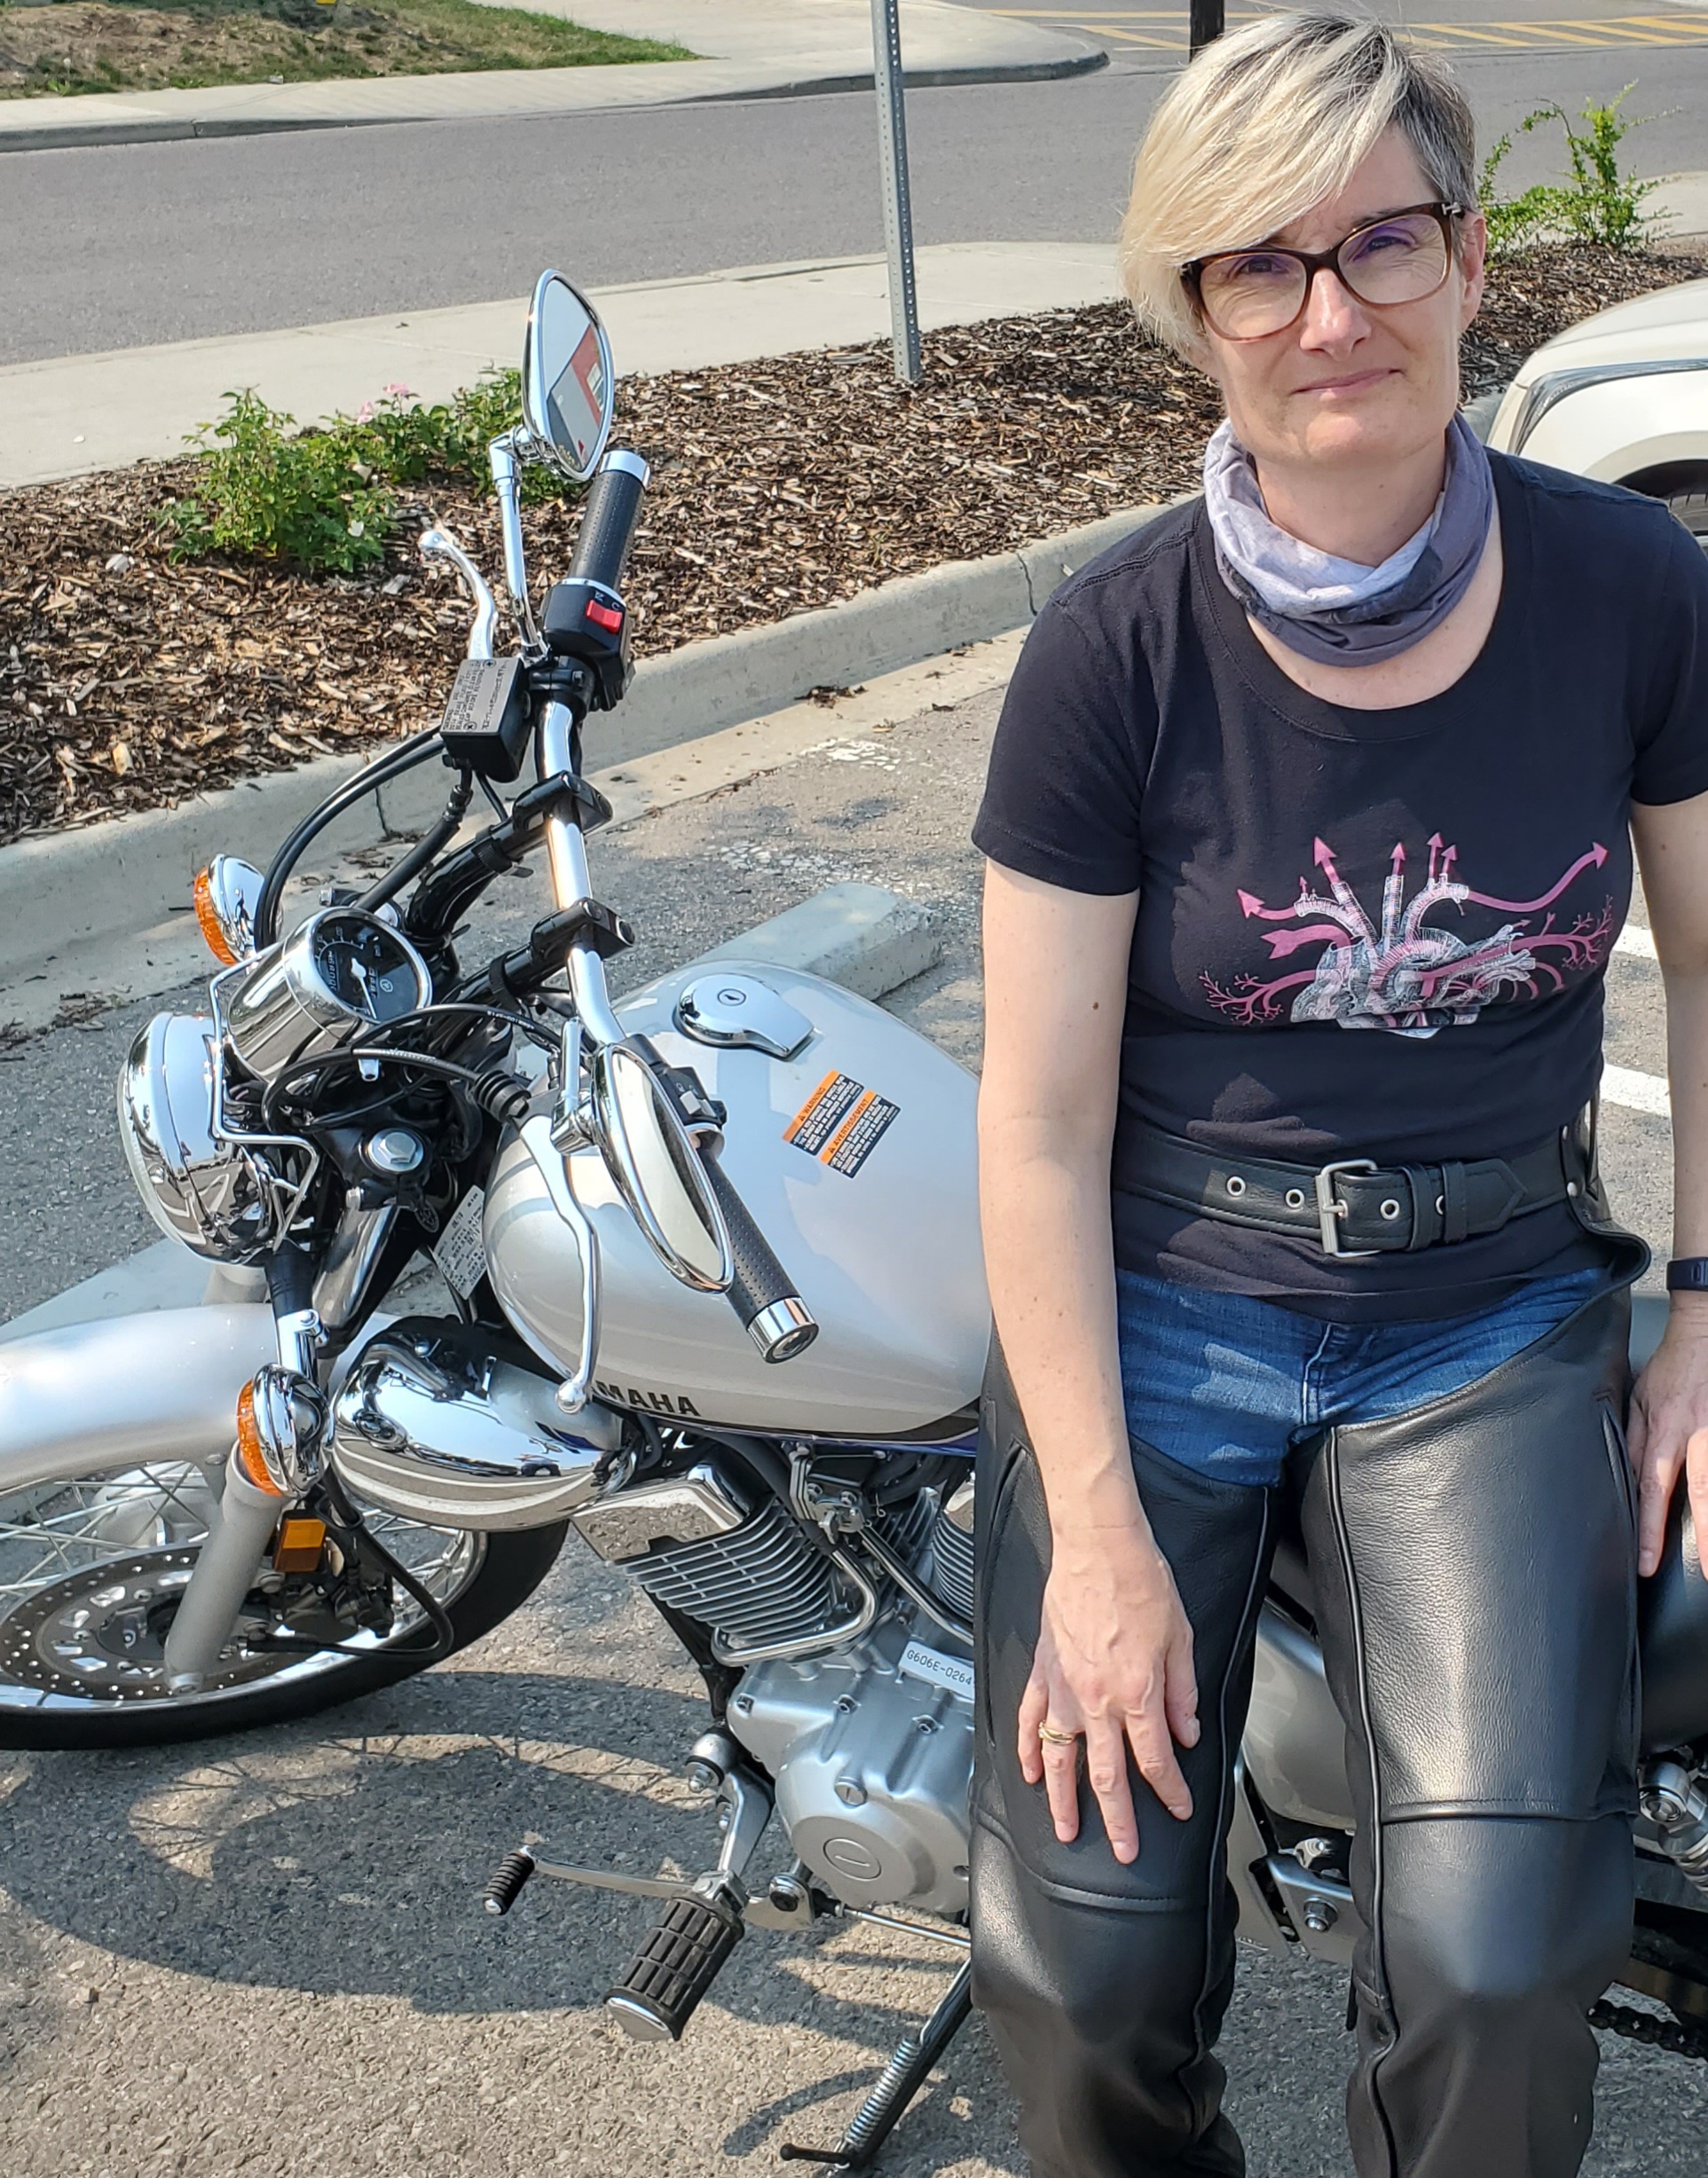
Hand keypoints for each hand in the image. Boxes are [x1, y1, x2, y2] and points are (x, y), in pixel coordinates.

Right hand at [1017, 1518, 1198, 1863]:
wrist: (1098, 1547)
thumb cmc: (1141, 1582)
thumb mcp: (1181, 1638)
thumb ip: (1182, 1692)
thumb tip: (1187, 1731)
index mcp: (1138, 1693)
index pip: (1156, 1760)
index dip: (1170, 1791)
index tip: (1179, 1808)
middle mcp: (1098, 1699)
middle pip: (1107, 1774)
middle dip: (1117, 1819)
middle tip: (1122, 1851)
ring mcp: (1064, 1688)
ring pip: (1060, 1757)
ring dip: (1063, 1800)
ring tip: (1065, 1830)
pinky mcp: (1043, 1671)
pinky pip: (1031, 1719)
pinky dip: (1028, 1748)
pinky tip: (1030, 1771)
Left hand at [1628, 1298, 1707, 1576]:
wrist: (1703, 1334)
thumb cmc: (1672, 1368)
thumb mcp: (1637, 1399)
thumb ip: (1633, 1438)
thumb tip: (1625, 1474)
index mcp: (1665, 1430)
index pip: (1652, 1489)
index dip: (1649, 1529)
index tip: (1647, 1563)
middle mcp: (1697, 1436)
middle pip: (1702, 1495)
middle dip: (1706, 1539)